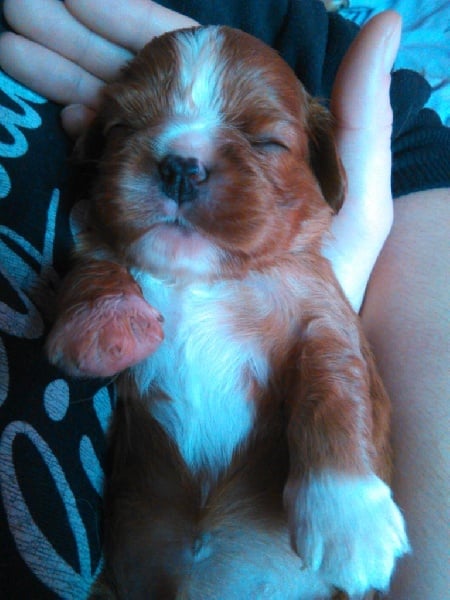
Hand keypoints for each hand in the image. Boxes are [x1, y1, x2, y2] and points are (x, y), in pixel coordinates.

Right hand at [0, 0, 400, 311]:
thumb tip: (384, 22)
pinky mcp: (152, 233)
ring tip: (11, 44)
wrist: (306, 346)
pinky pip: (112, 181)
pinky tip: (62, 120)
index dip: (128, 25)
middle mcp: (203, 159)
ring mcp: (173, 195)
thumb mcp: (361, 197)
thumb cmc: (341, 277)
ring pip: (113, 124)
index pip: (181, 64)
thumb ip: (360, 118)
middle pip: (133, 85)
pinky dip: (87, 148)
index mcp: (244, 135)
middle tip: (19, 15)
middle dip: (76, 46)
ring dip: (62, 81)